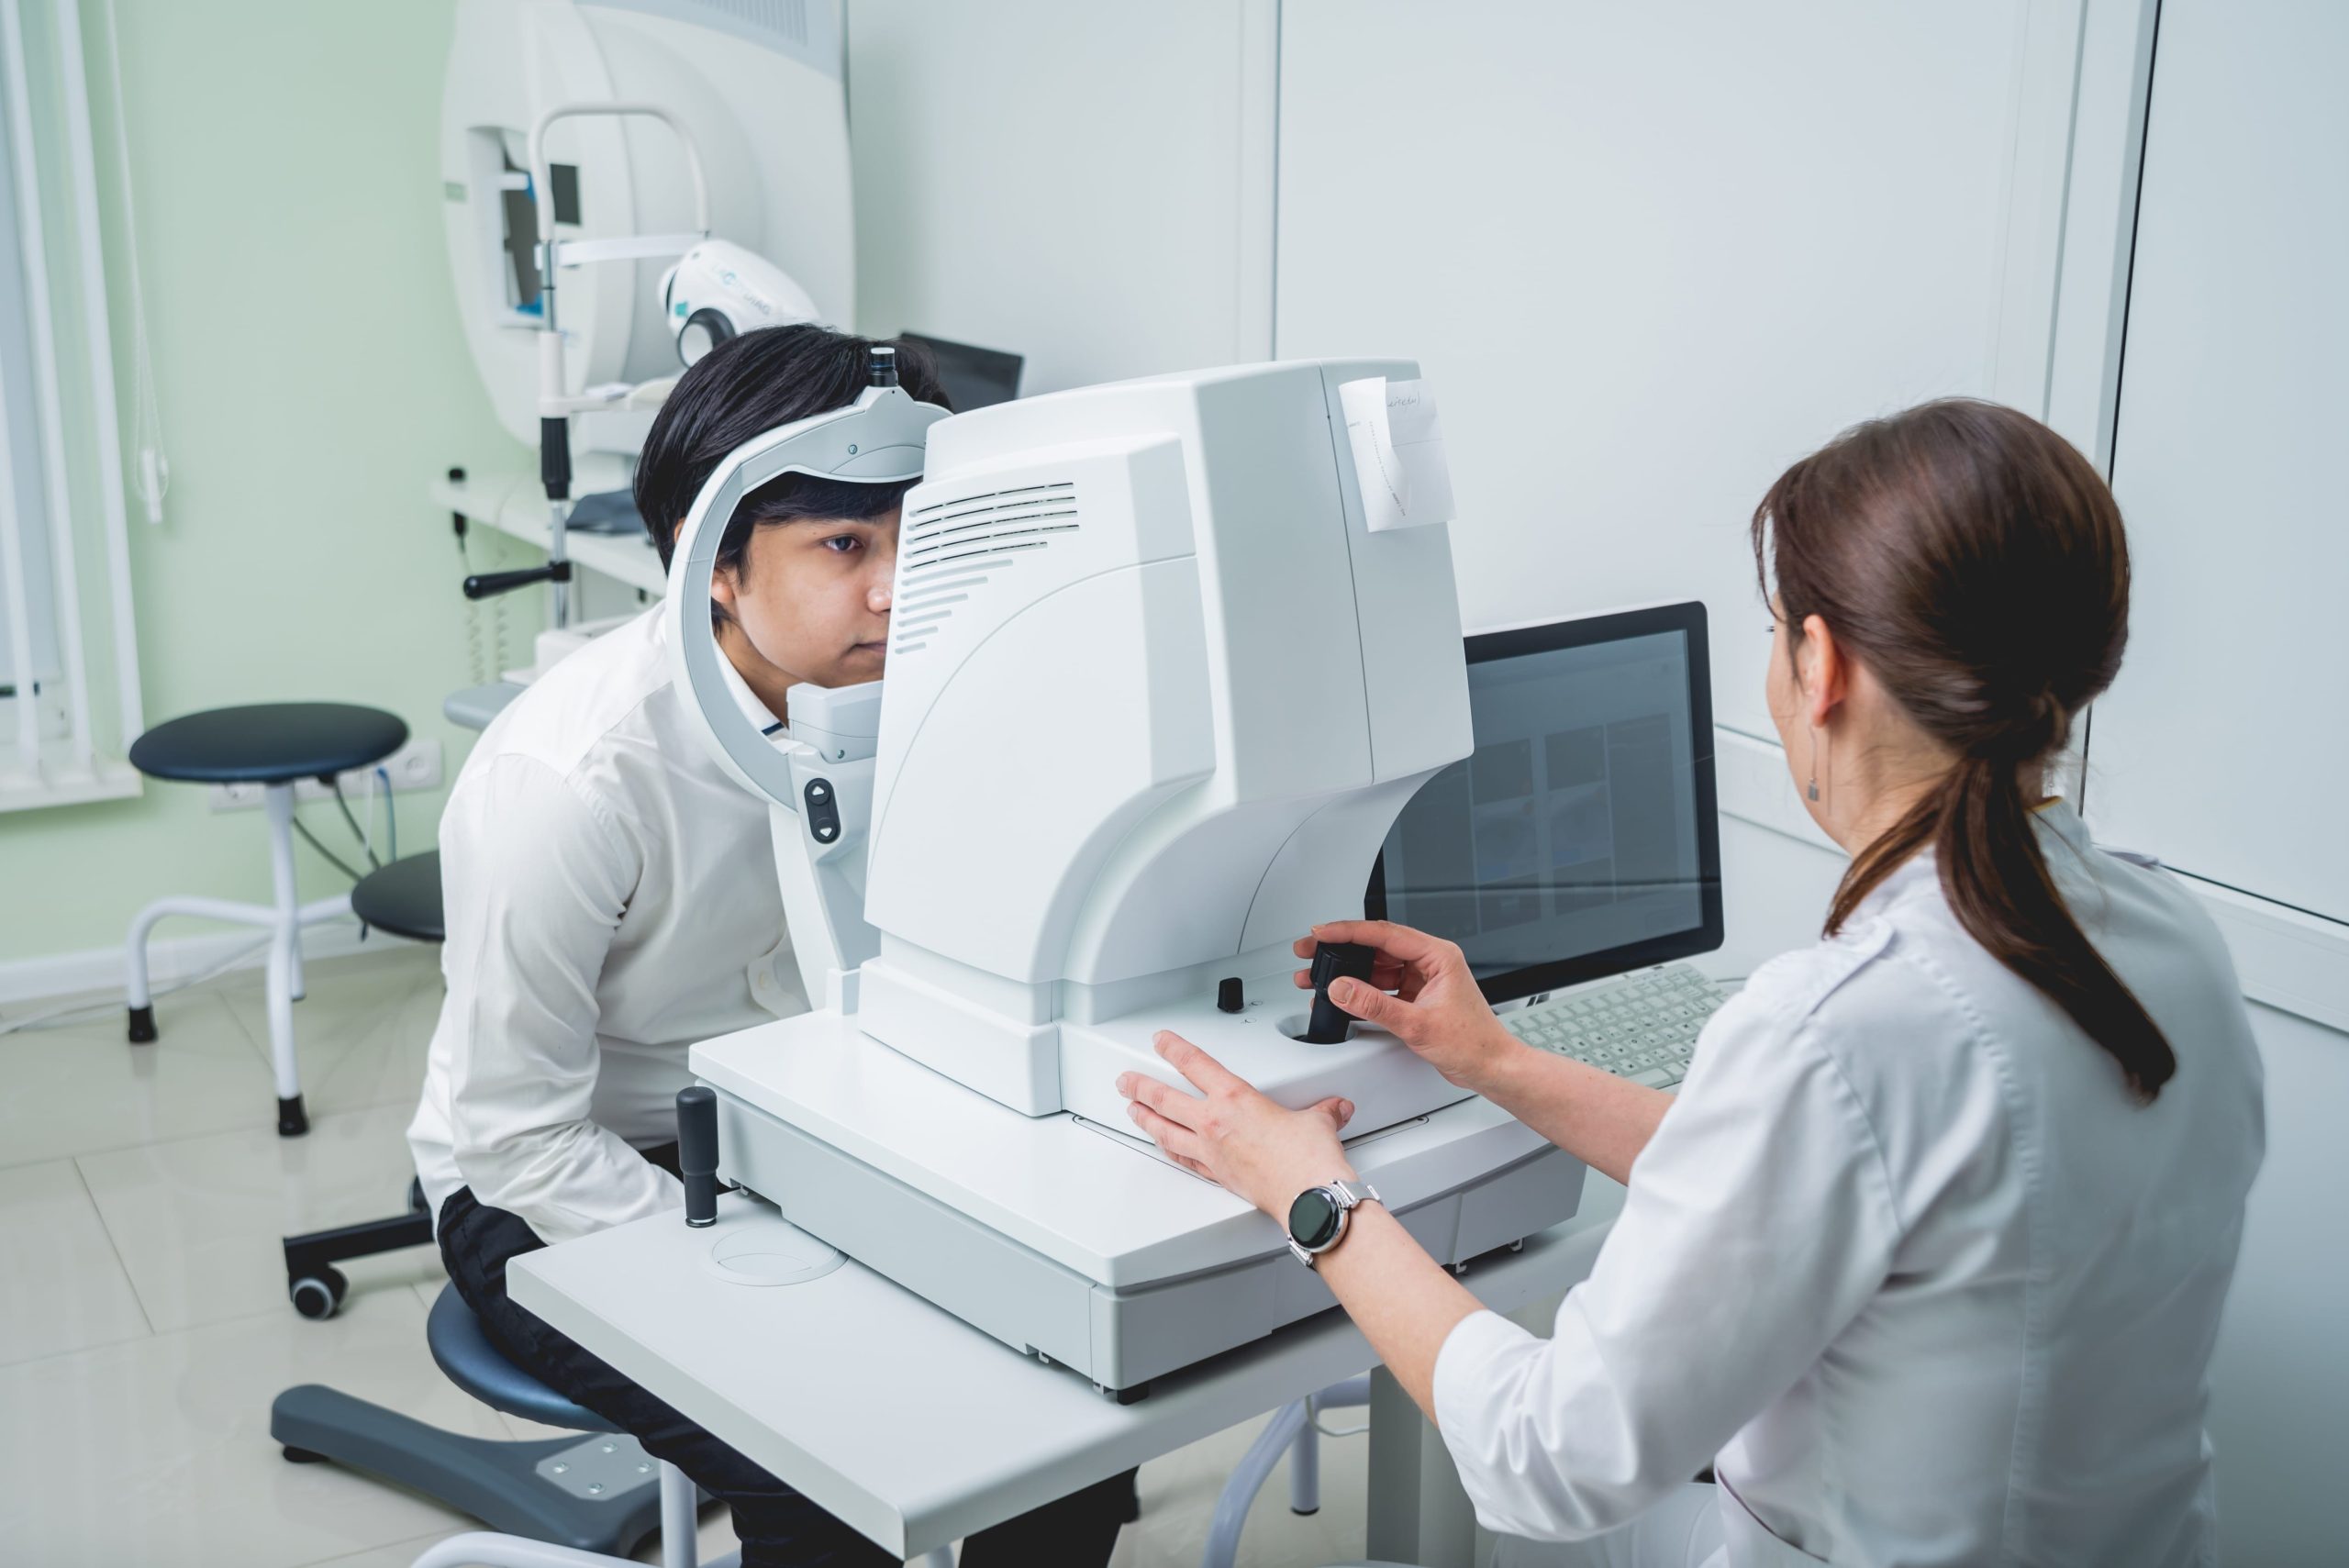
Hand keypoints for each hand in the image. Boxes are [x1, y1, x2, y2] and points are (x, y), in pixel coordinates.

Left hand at [1118, 1033, 1356, 1217]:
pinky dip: (1169, 1150)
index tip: (1161, 1041)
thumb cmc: (1308, 1159)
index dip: (1173, 1048)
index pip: (1194, 1064)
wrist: (1307, 1196)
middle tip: (1125, 1081)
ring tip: (1131, 1111)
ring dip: (1144, 1119)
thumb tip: (1334, 1108)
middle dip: (1140, 1087)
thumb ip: (1322, 1111)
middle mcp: (1215, 1123)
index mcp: (1235, 1098)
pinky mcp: (1217, 1175)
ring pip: (1165, 1131)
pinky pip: (1183, 1159)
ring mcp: (1211, 1152)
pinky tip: (1163, 1147)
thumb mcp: (1317, 1122)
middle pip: (1165, 1099)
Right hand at [1296, 920, 1519, 1091]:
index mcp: (1438, 956)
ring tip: (1318, 976)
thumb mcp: (1417, 1023)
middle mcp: (1430, 962)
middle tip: (1311, 950)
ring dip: (1348, 972)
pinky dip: (1361, 991)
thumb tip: (1342, 988)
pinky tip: (1342, 996)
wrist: (1490, 1067)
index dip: (1348, 932)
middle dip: (1341, 950)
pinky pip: (1382, 987)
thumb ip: (1374, 1005)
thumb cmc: (1473, 1042)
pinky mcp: (1416, 996)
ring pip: (1376, 967)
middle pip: (1376, 947)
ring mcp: (1422, 979)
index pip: (1384, 933)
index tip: (1321, 932)